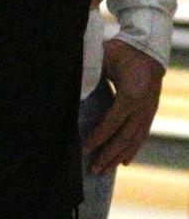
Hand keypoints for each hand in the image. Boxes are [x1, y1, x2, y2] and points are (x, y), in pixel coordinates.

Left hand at [84, 38, 164, 174]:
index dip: (98, 137)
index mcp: (130, 95)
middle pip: (124, 137)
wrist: (147, 48)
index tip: (84, 148)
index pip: (112, 122)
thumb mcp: (103, 60)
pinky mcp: (151, 112)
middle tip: (93, 169)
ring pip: (134, 140)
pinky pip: (142, 135)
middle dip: (107, 155)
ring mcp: (149, 111)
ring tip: (105, 170)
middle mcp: (142, 107)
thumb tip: (66, 86)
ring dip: (118, 156)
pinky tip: (124, 162)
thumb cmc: (121, 53)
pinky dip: (133, 150)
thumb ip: (88, 74)